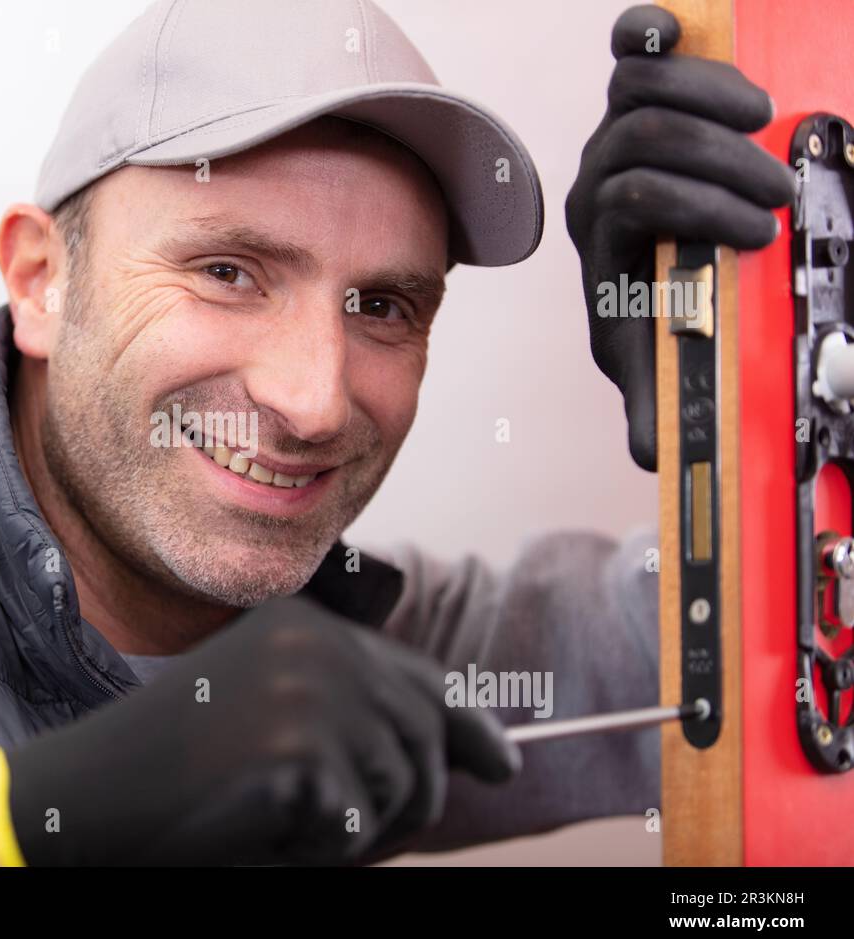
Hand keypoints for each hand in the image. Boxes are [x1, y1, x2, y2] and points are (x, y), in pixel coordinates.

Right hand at [2, 595, 518, 864]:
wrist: (88, 793)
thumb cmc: (175, 767)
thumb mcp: (271, 711)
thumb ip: (354, 711)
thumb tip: (477, 750)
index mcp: (308, 626)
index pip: (422, 679)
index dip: (468, 729)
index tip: (501, 765)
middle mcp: (320, 646)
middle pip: (428, 738)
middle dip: (409, 802)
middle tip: (350, 835)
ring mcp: (312, 694)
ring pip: (401, 789)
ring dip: (357, 830)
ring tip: (280, 818)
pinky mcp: (300, 751)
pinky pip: (353, 828)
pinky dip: (316, 850)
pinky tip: (259, 827)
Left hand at [565, 4, 793, 470]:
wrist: (651, 271)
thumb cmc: (663, 312)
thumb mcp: (657, 362)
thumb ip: (659, 401)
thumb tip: (654, 456)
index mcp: (602, 238)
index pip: (628, 200)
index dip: (692, 207)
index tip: (761, 233)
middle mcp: (600, 180)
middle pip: (640, 141)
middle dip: (716, 161)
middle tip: (778, 188)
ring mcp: (616, 135)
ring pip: (638, 89)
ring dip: (706, 93)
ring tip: (762, 112)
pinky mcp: (640, 101)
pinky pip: (632, 53)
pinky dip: (653, 35)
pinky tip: (682, 32)